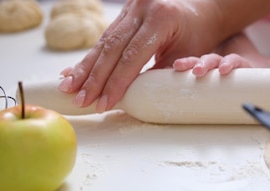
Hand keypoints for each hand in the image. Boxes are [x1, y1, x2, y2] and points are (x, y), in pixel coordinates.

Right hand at [57, 0, 221, 112]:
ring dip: (85, 68)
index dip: (116, 81)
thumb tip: (134, 97)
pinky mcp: (123, 13)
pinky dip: (90, 58)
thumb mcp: (187, 54)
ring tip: (68, 88)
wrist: (201, 7)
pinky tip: (74, 72)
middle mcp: (141, 9)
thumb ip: (161, 72)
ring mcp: (129, 8)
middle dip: (94, 77)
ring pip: (103, 42)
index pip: (132, 55)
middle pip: (112, 48)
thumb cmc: (198, 33)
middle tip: (80, 99)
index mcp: (160, 18)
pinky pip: (103, 38)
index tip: (104, 103)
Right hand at [173, 33, 269, 75]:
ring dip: (192, 64)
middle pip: (214, 60)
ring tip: (181, 67)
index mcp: (241, 63)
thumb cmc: (257, 73)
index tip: (225, 69)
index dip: (230, 63)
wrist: (248, 67)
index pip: (235, 60)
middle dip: (206, 64)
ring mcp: (212, 66)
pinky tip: (171, 70)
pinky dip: (181, 69)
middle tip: (199, 71)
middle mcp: (224, 63)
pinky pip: (190, 68)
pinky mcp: (203, 73)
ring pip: (201, 63)